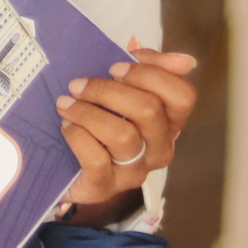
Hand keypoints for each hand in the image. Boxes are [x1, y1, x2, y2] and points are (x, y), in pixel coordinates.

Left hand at [58, 48, 196, 221]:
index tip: (114, 68)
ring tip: (65, 104)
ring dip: (87, 113)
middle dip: (108, 91)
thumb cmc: (97, 118)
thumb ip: (148, 68)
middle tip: (77, 85)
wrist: (62, 165)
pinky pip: (96, 159)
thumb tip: (185, 61)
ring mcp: (135, 171)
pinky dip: (77, 136)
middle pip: (149, 110)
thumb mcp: (120, 88)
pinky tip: (66, 126)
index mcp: (169, 123)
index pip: (183, 97)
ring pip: (123, 135)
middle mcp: (160, 149)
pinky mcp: (105, 187)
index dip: (150, 75)